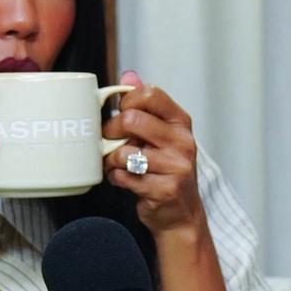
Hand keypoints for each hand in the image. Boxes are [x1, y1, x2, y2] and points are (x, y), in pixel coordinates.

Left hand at [103, 71, 203, 239]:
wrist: (181, 215)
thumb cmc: (166, 171)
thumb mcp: (161, 135)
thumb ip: (145, 106)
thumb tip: (129, 75)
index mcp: (181, 122)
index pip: (150, 94)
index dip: (126, 101)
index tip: (120, 112)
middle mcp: (182, 142)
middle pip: (132, 119)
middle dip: (111, 130)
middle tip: (108, 140)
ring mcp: (176, 166)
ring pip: (124, 151)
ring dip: (111, 159)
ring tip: (115, 163)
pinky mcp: (164, 189)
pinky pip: (124, 177)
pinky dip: (116, 178)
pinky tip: (123, 179)